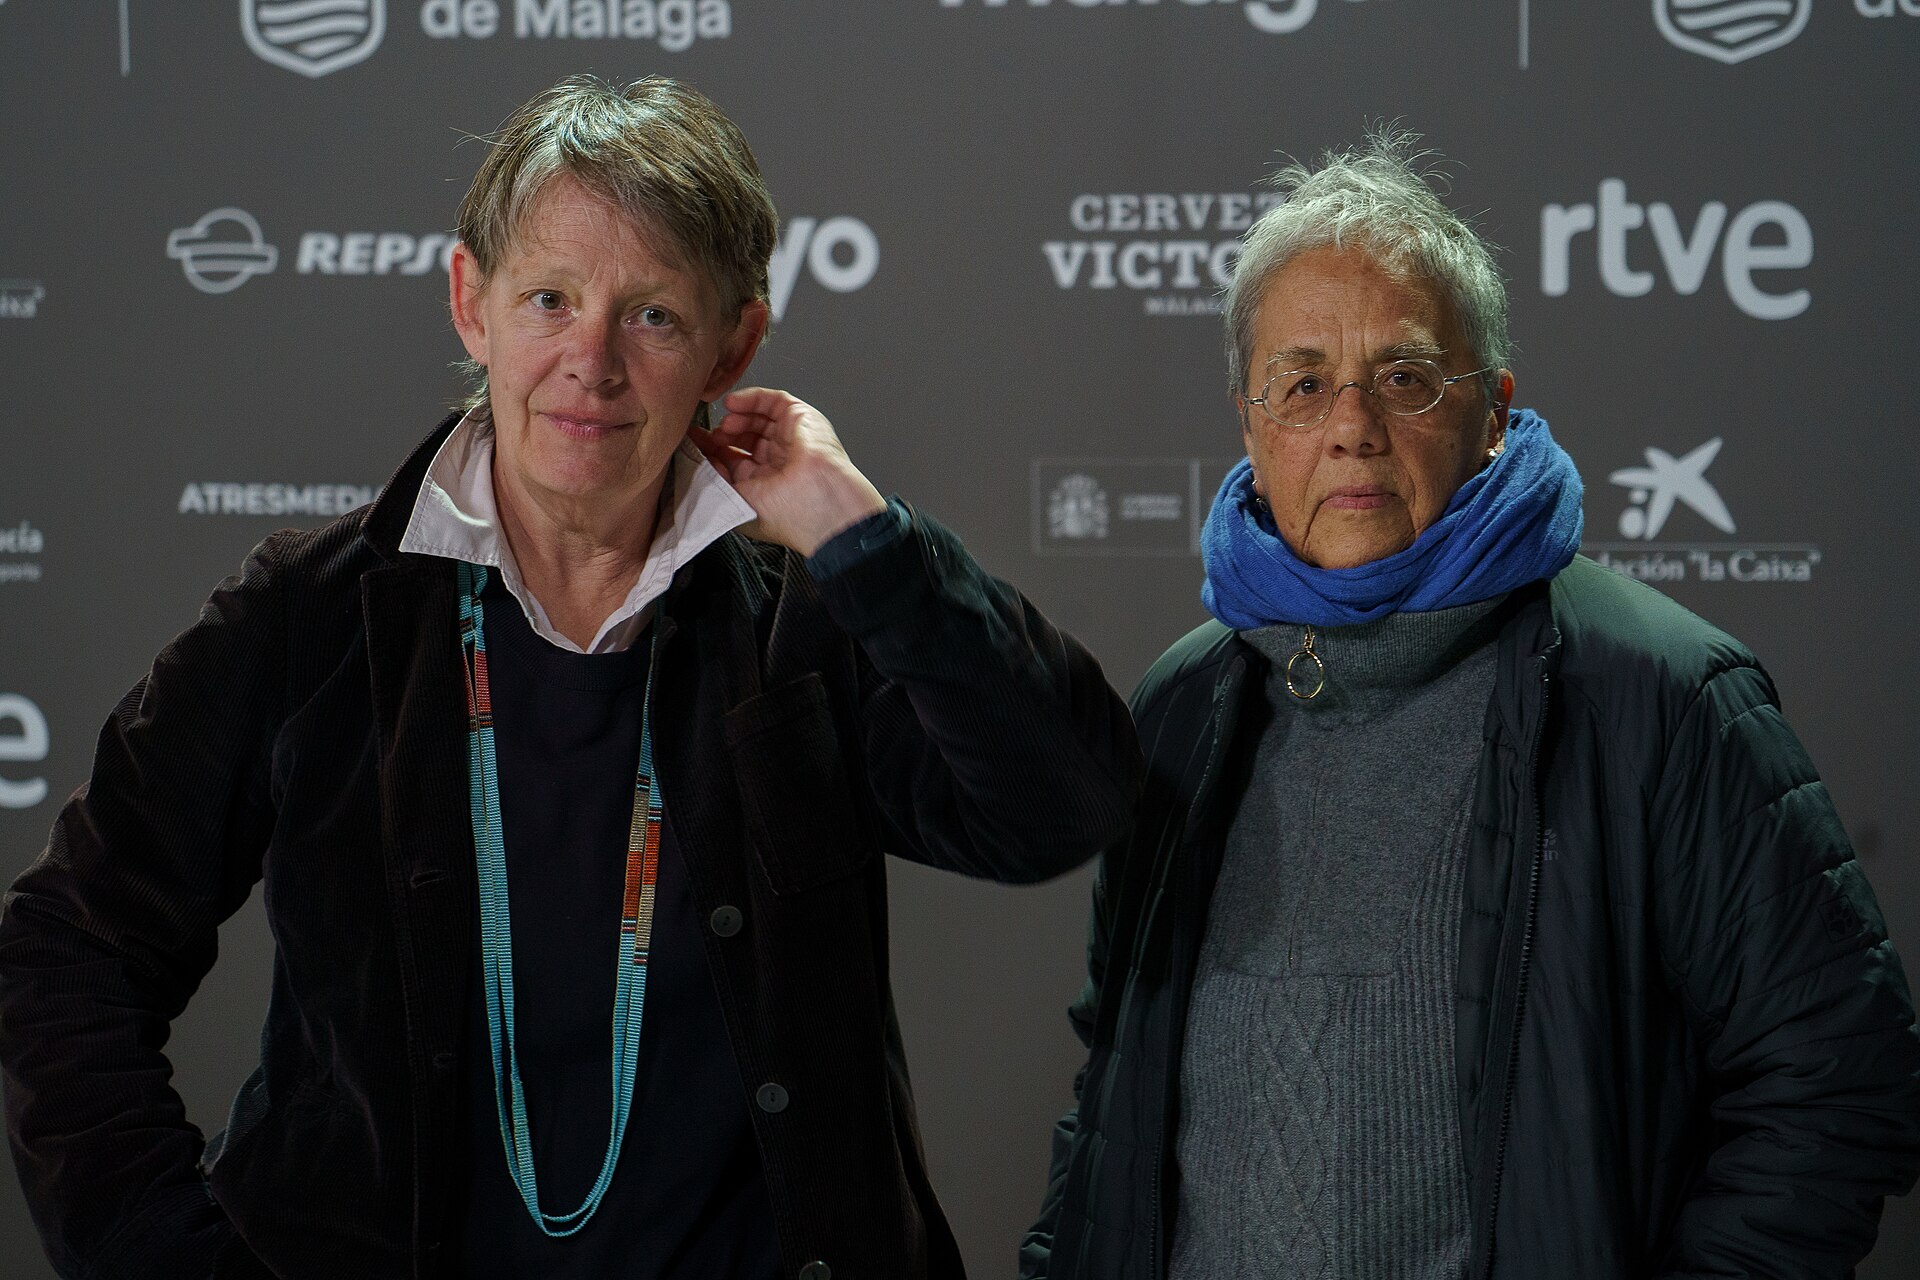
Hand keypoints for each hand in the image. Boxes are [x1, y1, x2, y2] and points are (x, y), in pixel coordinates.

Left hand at [693, 387, 886, 555]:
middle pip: (746, 436)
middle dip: (725, 433)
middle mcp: (780, 461)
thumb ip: (716, 477)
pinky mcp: (801, 418)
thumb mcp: (737, 499)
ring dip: (737, 417)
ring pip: (760, 417)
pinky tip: (733, 403)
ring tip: (724, 422)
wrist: (818, 503)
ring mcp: (791, 438)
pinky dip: (751, 398)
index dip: (714, 449)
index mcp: (767, 484)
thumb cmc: (787, 514)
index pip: (735, 459)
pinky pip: (773, 400)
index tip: (695, 441)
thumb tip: (702, 458)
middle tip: (710, 435)